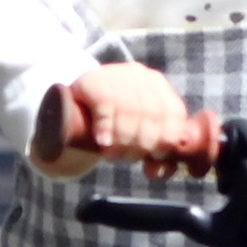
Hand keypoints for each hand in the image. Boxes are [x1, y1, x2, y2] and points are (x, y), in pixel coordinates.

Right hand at [30, 63, 217, 180]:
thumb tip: (165, 169)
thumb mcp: (138, 131)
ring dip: (123, 141)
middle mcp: (142, 77)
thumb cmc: (112, 123)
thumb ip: (156, 147)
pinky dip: (106, 128)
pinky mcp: (93, 81)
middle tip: (128, 158)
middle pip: (153, 116)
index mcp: (159, 87)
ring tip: (113, 154)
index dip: (168, 140)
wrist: (72, 105)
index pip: (175, 114)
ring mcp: (117, 76)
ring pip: (130, 112)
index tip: (155, 158)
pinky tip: (103, 141)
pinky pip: (106, 106)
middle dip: (142, 144)